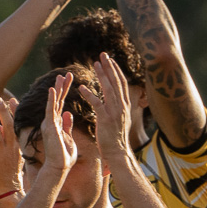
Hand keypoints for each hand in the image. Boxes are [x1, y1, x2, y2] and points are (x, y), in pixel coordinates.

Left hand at [0, 97, 23, 206]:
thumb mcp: (15, 160)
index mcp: (17, 147)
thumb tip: (12, 138)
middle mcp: (11, 148)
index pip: (17, 126)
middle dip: (3, 111)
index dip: (15, 113)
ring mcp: (2, 153)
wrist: (8, 193)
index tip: (13, 100)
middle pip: (8, 125)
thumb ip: (13, 148)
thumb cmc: (10, 179)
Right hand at [38, 73, 77, 181]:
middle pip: (57, 100)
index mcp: (57, 124)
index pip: (61, 104)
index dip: (65, 91)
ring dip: (57, 90)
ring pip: (53, 103)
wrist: (59, 168)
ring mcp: (49, 124)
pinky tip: (52, 90)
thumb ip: (67, 125)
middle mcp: (51, 122)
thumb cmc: (64, 157)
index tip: (70, 80)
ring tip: (61, 77)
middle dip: (62, 87)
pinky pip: (50, 111)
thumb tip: (68, 114)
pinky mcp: (49, 127)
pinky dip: (51, 100)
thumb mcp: (68, 137)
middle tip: (66, 74)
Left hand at [88, 52, 133, 169]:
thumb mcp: (120, 120)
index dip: (116, 70)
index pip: (122, 83)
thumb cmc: (116, 139)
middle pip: (116, 81)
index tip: (110, 60)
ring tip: (94, 63)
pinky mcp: (105, 119)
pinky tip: (80, 88)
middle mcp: (122, 106)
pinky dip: (89, 94)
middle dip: (109, 67)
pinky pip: (96, 103)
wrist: (118, 153)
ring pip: (108, 89)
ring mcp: (115, 112)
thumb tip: (118, 101)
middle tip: (102, 54)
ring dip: (101, 75)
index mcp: (125, 105)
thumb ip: (119, 109)